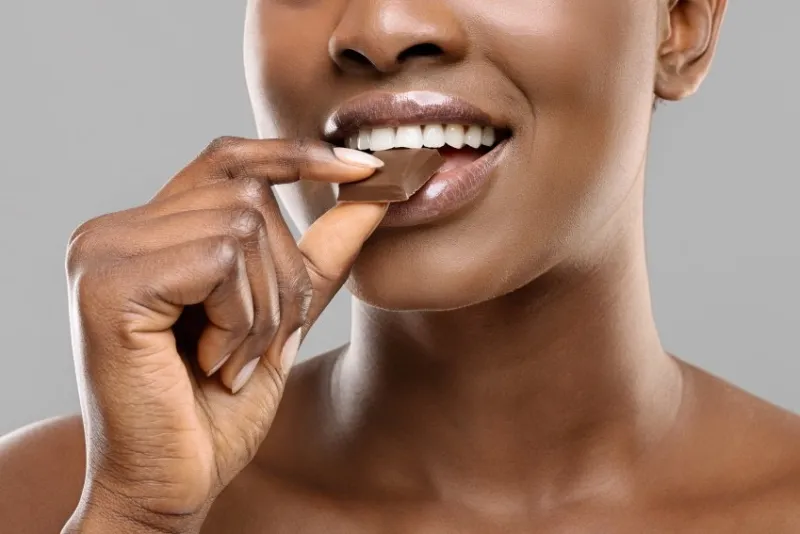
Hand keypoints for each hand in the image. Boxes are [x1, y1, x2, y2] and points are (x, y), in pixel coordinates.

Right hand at [63, 137, 385, 531]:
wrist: (172, 484)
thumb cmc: (217, 408)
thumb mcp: (281, 318)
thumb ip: (317, 255)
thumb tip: (371, 194)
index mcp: (147, 234)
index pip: (229, 159)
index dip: (298, 156)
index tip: (367, 169)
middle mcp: (114, 231)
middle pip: (248, 196)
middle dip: (282, 278)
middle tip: (260, 346)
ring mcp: (103, 251)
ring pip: (242, 228)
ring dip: (263, 309)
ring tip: (231, 361)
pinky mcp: (109, 282)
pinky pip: (222, 261)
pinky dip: (240, 319)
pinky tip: (211, 364)